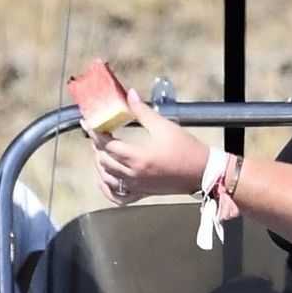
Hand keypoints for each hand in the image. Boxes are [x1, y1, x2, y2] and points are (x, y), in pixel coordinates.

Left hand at [92, 89, 210, 204]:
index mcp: (138, 157)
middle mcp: (134, 175)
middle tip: (98, 133)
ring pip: (108, 179)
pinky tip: (103, 181)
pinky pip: (120, 198)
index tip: (87, 123)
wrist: (203, 171)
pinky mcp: (144, 194)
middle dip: (97, 147)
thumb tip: (129, 94)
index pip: (107, 145)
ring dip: (100, 165)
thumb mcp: (164, 126)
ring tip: (101, 151)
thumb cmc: (186, 148)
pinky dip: (108, 191)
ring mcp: (138, 187)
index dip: (95, 133)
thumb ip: (143, 111)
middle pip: (104, 162)